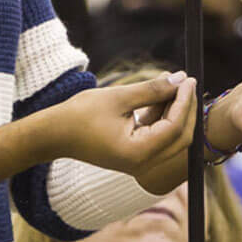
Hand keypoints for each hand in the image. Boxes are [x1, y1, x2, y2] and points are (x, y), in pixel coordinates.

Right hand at [49, 74, 197, 192]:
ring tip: (173, 82)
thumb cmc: (80, 115)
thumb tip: (180, 78)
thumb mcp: (119, 97)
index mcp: (138, 154)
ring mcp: (139, 161)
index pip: (175, 127)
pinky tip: (160, 94)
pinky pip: (157, 136)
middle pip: (180, 137)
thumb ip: (152, 90)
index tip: (188, 78)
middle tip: (187, 82)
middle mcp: (142, 163)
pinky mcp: (134, 154)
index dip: (184, 102)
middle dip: (186, 109)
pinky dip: (161, 116)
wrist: (54, 134)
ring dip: (175, 110)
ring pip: (170, 136)